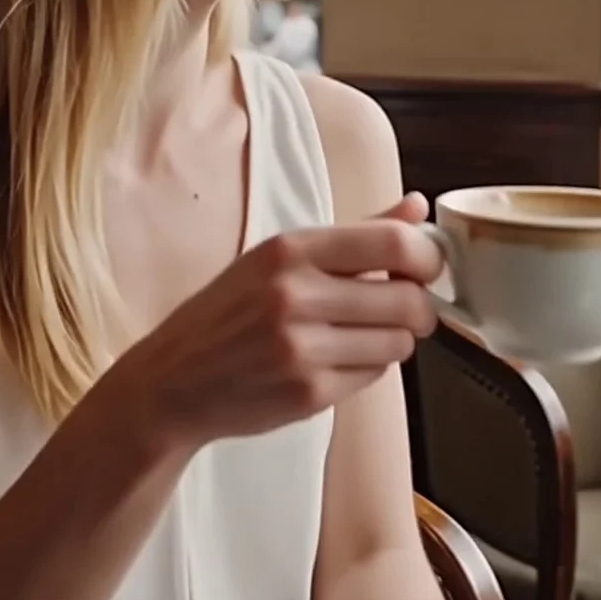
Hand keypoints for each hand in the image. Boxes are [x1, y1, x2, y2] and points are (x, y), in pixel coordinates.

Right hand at [108, 193, 442, 449]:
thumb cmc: (228, 313)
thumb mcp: (278, 258)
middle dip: (419, 308)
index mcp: (289, 250)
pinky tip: (335, 361)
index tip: (427, 268)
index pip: (393, 243)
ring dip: (393, 341)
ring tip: (361, 337)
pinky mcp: (309, 393)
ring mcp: (302, 347)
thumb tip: (417, 207)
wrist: (173, 381)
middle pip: (408, 299)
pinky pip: (374, 377)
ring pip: (398, 343)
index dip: (427, 258)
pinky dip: (367, 369)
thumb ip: (355, 233)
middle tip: (405, 310)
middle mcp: (295, 295)